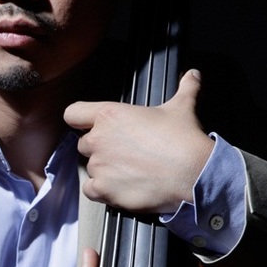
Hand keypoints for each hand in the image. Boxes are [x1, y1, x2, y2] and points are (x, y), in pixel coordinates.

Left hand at [63, 69, 213, 214]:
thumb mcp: (182, 107)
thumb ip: (184, 88)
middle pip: (85, 144)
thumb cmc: (183, 140)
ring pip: (91, 168)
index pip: (73, 114)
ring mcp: (99, 166)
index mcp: (109, 115)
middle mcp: (99, 140)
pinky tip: (121, 187)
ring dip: (104, 170)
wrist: (193, 174)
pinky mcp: (104, 190)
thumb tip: (193, 75)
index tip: (88, 125)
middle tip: (124, 152)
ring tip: (129, 171)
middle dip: (100, 148)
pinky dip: (102, 191)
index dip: (80, 120)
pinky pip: (90, 190)